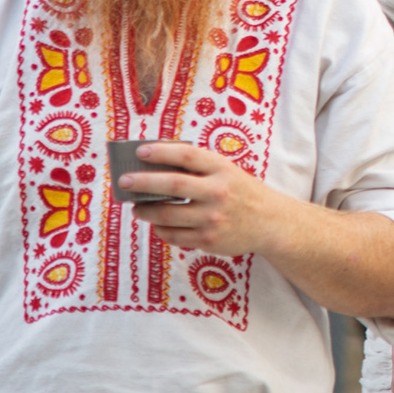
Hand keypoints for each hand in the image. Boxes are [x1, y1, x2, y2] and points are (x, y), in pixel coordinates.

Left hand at [124, 141, 296, 256]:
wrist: (270, 223)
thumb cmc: (241, 192)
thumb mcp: (227, 172)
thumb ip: (198, 168)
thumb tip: (154, 165)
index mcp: (223, 169)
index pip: (187, 156)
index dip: (161, 152)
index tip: (139, 152)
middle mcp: (218, 193)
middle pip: (173, 186)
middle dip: (143, 183)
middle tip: (124, 181)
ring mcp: (213, 218)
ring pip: (166, 215)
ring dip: (145, 211)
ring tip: (136, 208)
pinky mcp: (209, 240)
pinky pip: (173, 236)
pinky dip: (160, 230)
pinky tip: (157, 224)